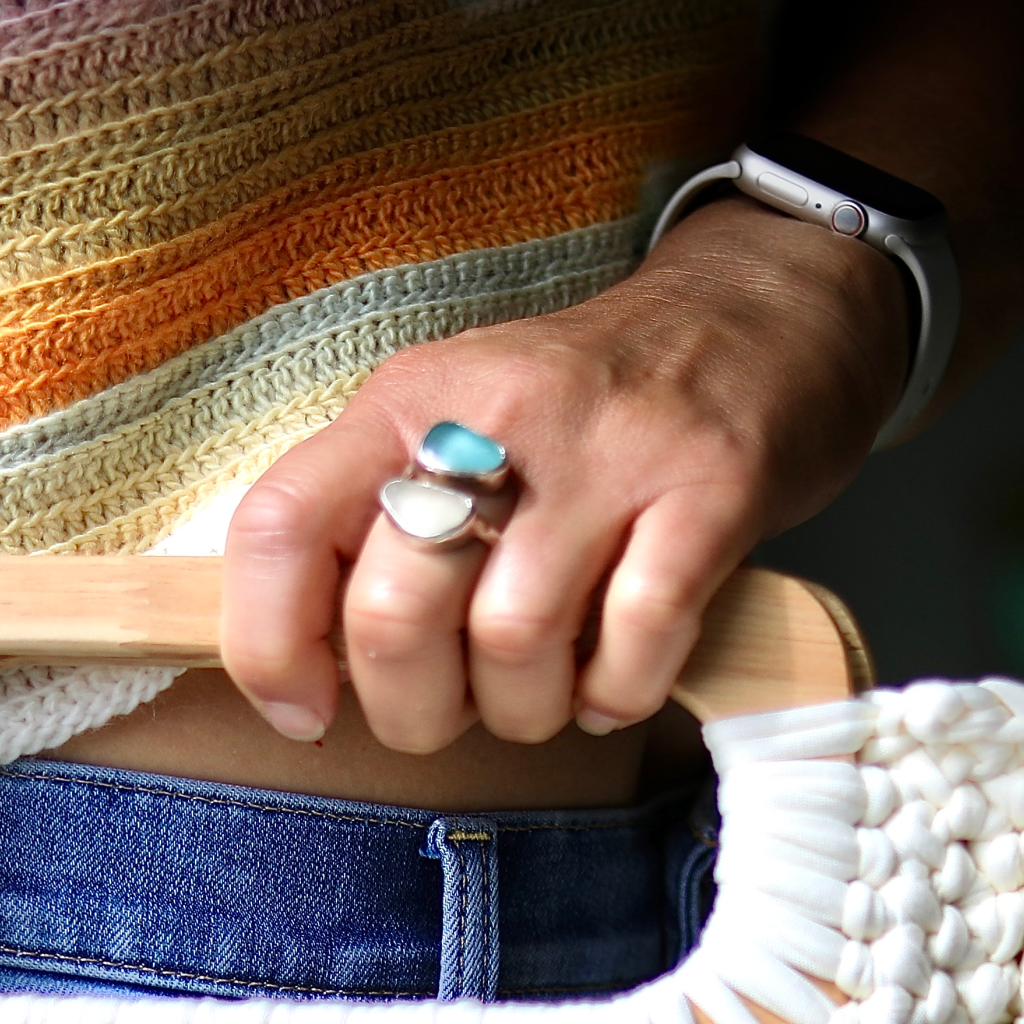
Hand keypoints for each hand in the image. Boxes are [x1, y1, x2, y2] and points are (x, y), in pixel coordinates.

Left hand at [221, 198, 910, 754]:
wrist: (755, 315)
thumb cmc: (578, 418)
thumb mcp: (445, 430)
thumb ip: (365, 533)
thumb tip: (295, 675)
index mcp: (402, 401)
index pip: (279, 528)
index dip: (269, 647)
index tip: (305, 709)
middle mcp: (494, 418)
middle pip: (393, 615)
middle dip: (412, 709)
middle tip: (451, 707)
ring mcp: (607, 453)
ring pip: (511, 644)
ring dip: (522, 709)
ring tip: (544, 687)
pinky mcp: (709, 490)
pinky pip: (635, 643)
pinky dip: (616, 694)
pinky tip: (614, 680)